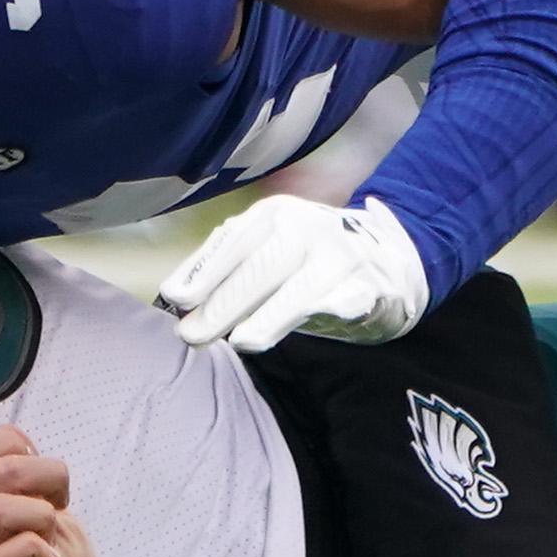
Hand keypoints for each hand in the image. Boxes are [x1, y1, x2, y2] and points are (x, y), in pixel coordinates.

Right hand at [0, 426, 99, 556]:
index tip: (43, 480)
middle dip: (40, 475)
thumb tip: (24, 448)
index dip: (13, 448)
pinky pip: (8, 553)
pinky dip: (40, 549)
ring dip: (41, 515)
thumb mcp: (53, 516)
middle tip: (55, 508)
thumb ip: (37, 483)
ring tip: (51, 538)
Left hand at [160, 195, 428, 351]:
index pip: (234, 243)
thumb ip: (220, 268)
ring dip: (271, 315)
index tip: (175, 299)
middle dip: (225, 302)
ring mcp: (341, 255)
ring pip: (304, 285)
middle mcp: (307, 228)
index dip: (204, 272)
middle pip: (263, 265)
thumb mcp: (262, 251)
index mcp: (273, 216)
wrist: (383, 260)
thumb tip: (173, 294)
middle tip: (192, 335)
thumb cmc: (304, 262)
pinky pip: (350, 298)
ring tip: (241, 341)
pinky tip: (316, 319)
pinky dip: (333, 308)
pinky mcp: (371, 285)